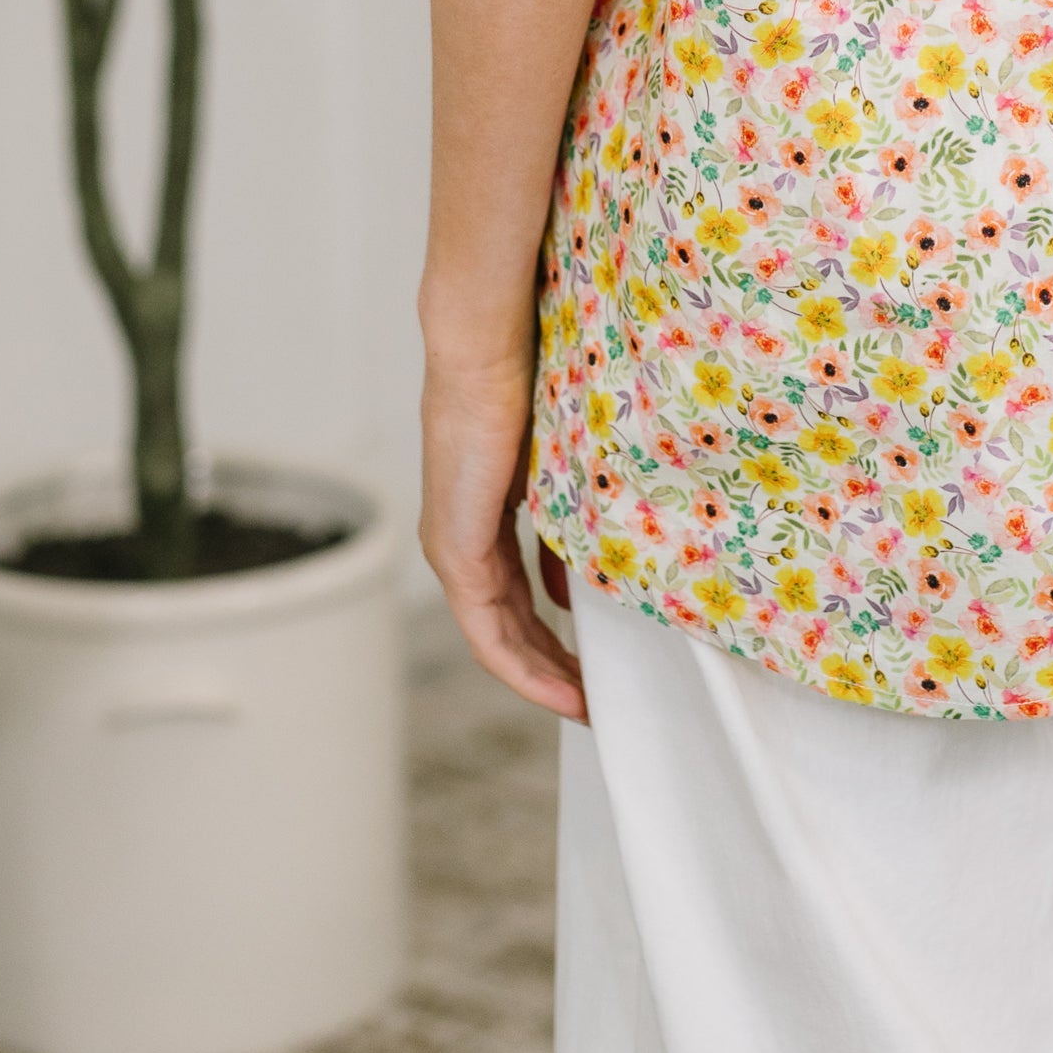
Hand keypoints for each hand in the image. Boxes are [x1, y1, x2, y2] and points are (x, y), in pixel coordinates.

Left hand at [419, 337, 586, 718]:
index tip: (597, 661)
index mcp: (481, 516)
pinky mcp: (455, 550)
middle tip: (599, 700)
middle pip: (507, 627)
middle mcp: (459, 541)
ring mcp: (452, 549)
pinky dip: (523, 665)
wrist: (486, 347)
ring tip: (587, 705)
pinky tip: (561, 686)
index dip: (555, 635)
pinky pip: (487, 631)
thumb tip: (595, 561)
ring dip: (541, 676)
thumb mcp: (560, 456)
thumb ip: (571, 508)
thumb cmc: (530, 376)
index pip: (516, 596)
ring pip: (496, 638)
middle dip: (553, 667)